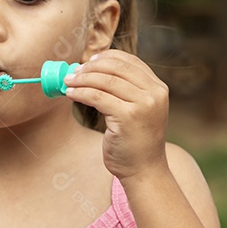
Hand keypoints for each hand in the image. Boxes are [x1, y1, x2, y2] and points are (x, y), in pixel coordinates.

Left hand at [64, 50, 169, 181]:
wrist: (144, 170)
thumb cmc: (136, 141)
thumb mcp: (139, 110)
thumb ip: (127, 90)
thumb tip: (93, 69)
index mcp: (158, 88)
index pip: (130, 61)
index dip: (106, 57)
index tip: (89, 61)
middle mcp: (154, 93)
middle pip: (116, 68)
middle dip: (91, 67)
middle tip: (74, 72)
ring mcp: (143, 104)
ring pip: (105, 81)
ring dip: (82, 79)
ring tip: (68, 82)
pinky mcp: (128, 117)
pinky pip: (97, 97)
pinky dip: (80, 93)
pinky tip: (71, 94)